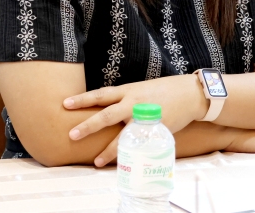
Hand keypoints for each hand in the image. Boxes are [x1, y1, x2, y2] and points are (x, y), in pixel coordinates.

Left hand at [63, 74, 207, 166]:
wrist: (189, 94)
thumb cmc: (164, 90)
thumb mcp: (141, 89)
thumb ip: (125, 99)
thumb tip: (107, 108)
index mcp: (128, 91)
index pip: (101, 94)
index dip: (82, 98)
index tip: (65, 103)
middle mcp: (133, 103)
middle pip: (106, 115)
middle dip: (88, 126)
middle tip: (71, 134)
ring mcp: (144, 117)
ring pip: (122, 135)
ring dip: (108, 150)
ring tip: (96, 161)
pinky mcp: (156, 130)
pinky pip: (139, 145)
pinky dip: (130, 156)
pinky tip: (123, 165)